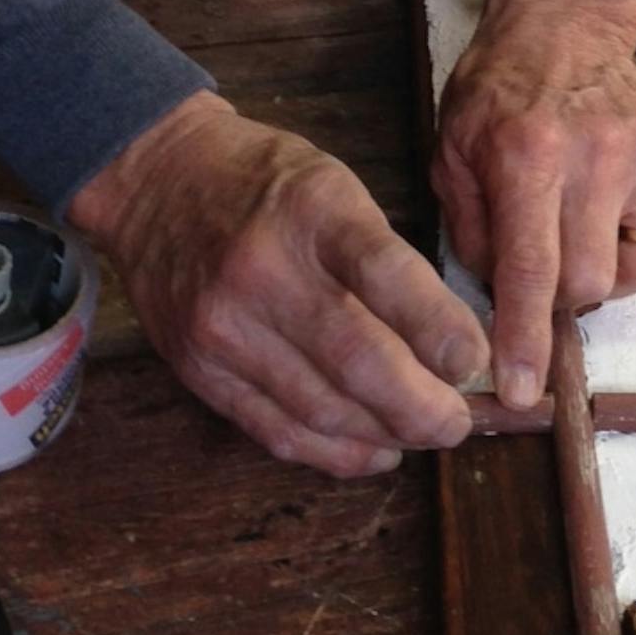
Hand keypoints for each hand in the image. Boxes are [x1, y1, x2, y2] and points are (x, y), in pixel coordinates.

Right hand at [65, 90, 488, 476]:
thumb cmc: (266, 182)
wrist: (155, 182)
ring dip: (386, 436)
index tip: (479, 364)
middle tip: (460, 423)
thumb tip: (453, 340)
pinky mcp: (199, 371)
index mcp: (312, 210)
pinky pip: (277, 430)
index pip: (387, 278)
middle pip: (358, 361)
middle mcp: (265, 272)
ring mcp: (225, 327)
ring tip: (425, 435)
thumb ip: (386, 259)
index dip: (441, 331)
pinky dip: (334, 452)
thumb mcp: (335, 186)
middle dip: (423, 407)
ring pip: (322, 409)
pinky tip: (374, 451)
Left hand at [431, 0, 635, 411]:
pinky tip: (603, 220)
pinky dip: (629, 251)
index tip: (523, 392)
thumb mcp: (454, 152)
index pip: (529, 270)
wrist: (565, 24)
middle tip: (535, 278)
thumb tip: (495, 304)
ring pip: (632, 272)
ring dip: (597, 278)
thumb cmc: (498, 89)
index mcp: (527, 154)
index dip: (524, 339)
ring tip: (572, 243)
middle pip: (588, 282)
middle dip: (555, 301)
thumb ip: (471, 230)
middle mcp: (595, 156)